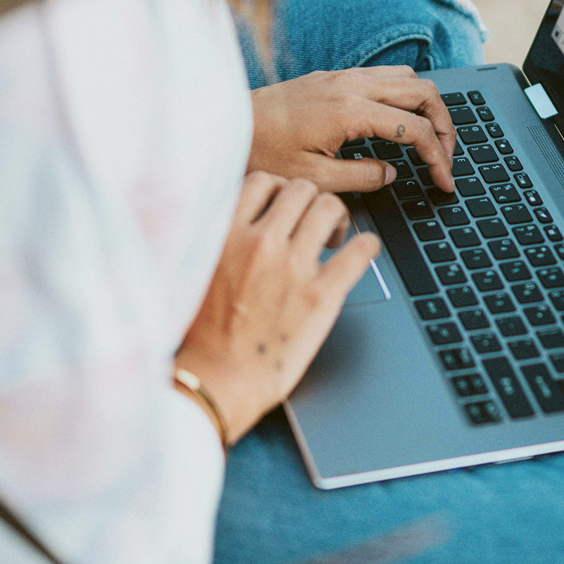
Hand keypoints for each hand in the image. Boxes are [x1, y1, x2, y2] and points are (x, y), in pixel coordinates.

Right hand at [177, 172, 378, 442]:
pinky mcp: (320, 295)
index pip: (263, 182)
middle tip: (315, 223)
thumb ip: (218, 240)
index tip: (285, 206)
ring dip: (338, 217)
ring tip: (336, 236)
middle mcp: (261, 242)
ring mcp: (293, 267)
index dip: (279, 191)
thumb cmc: (201, 336)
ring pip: (330, 208)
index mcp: (226, 234)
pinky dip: (366, 246)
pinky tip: (364, 250)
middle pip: (300, 189)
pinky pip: (358, 252)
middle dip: (311, 201)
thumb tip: (238, 222)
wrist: (216, 381)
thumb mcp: (197, 270)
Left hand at [248, 68, 456, 193]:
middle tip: (447, 157)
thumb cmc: (261, 153)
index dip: (438, 157)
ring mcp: (342, 76)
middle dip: (444, 125)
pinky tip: (398, 121)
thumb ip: (361, 177)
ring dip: (426, 106)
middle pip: (422, 92)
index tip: (444, 181)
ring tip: (429, 139)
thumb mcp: (314, 179)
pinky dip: (404, 96)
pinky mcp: (331, 77)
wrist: (225, 126)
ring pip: (406, 78)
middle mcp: (351, 85)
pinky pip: (383, 76)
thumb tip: (391, 173)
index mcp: (350, 111)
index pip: (414, 129)